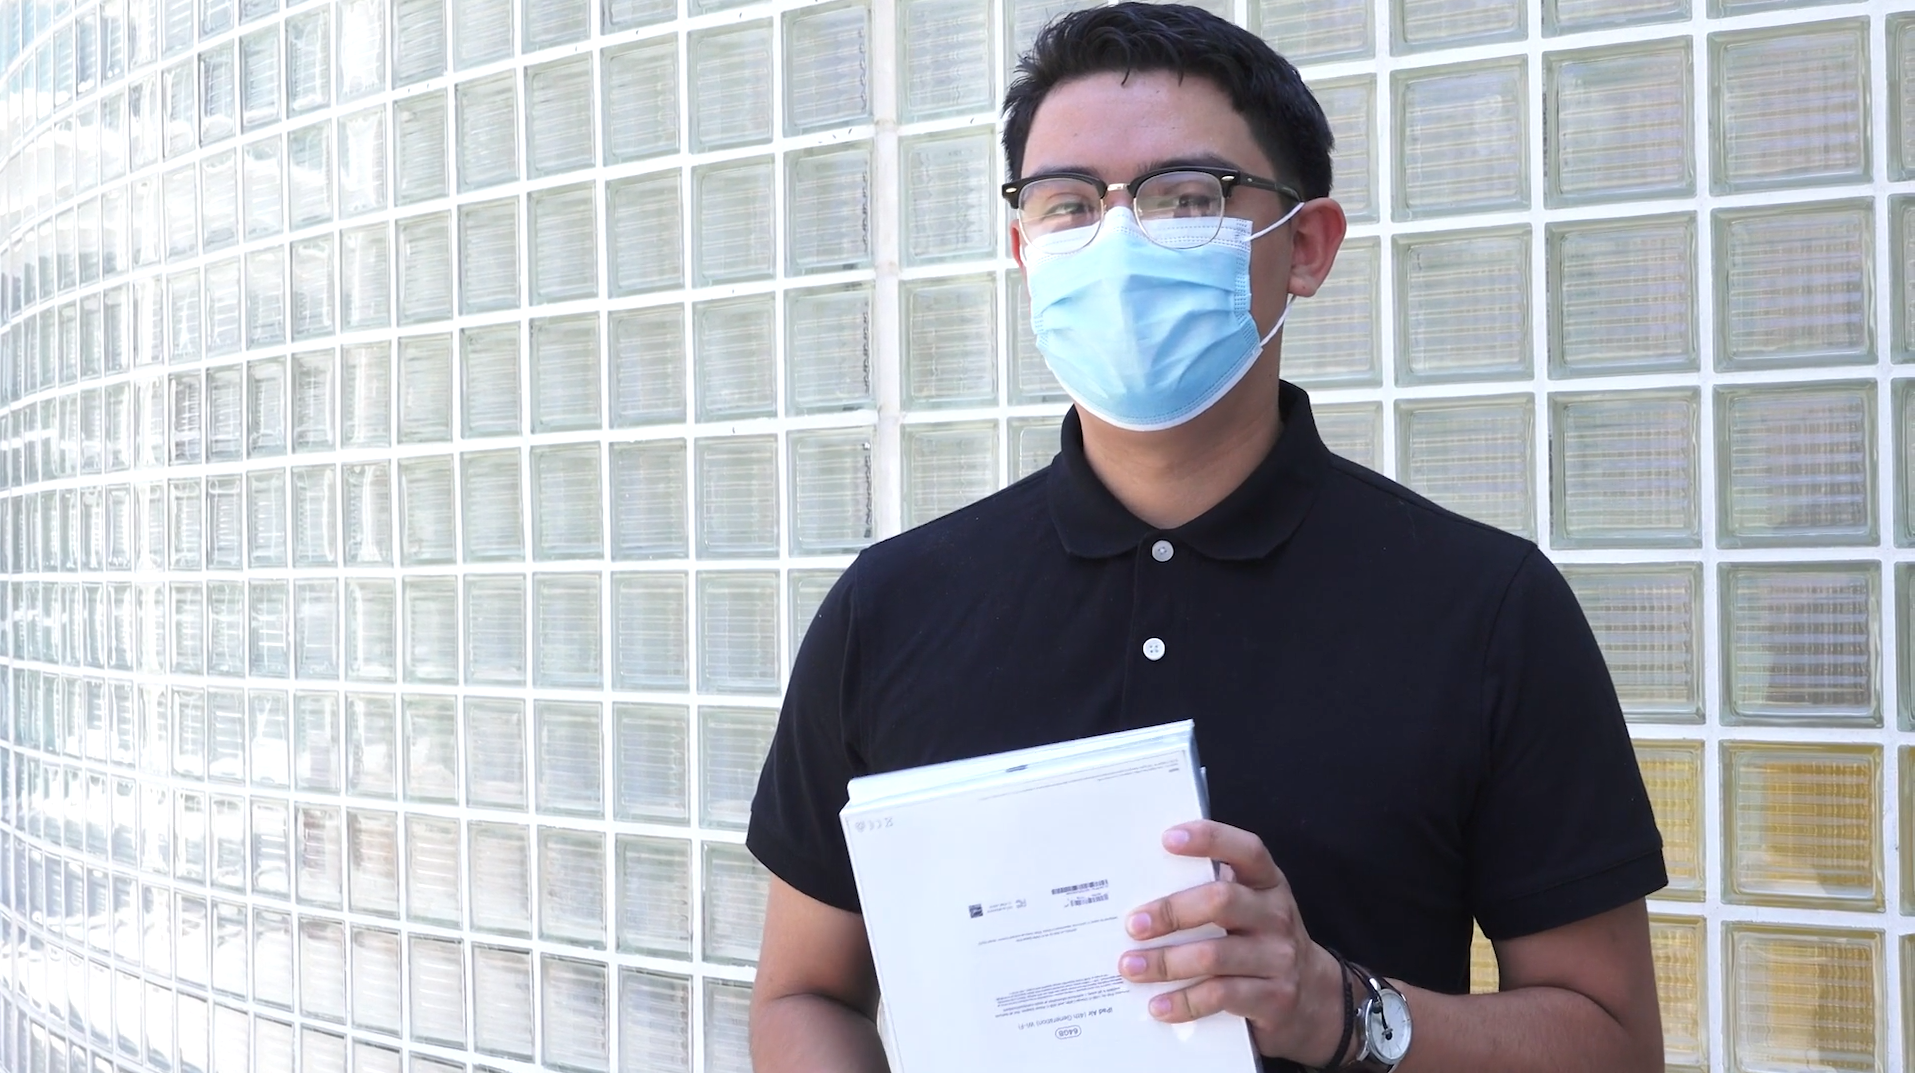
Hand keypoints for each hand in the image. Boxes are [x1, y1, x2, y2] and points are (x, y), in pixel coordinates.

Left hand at [1116, 820, 1347, 1065]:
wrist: (1314, 998)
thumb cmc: (1261, 941)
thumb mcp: (1250, 909)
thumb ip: (1210, 893)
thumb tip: (1140, 894)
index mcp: (1268, 883)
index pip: (1246, 851)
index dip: (1210, 839)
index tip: (1167, 839)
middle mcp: (1276, 915)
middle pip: (1221, 902)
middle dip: (1171, 911)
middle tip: (1134, 925)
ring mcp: (1278, 958)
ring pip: (1215, 954)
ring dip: (1166, 962)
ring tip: (1131, 966)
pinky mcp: (1273, 998)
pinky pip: (1221, 996)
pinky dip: (1184, 1001)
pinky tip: (1158, 1005)